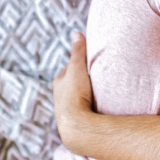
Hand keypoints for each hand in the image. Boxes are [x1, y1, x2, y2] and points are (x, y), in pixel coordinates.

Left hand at [53, 32, 94, 149]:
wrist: (75, 126)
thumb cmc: (75, 95)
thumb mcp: (77, 68)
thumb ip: (78, 51)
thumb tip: (77, 33)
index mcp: (59, 81)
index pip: (72, 67)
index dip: (82, 63)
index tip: (94, 61)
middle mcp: (59, 95)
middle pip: (74, 83)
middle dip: (84, 80)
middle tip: (99, 77)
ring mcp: (66, 109)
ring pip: (78, 97)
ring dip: (87, 95)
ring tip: (100, 94)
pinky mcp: (73, 121)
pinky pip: (83, 109)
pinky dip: (88, 106)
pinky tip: (97, 109)